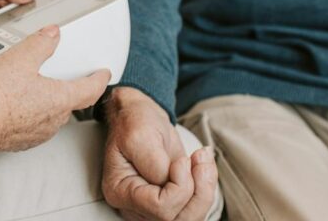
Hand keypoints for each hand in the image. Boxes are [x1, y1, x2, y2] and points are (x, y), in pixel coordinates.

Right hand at [0, 25, 108, 154]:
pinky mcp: (19, 141)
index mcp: (60, 100)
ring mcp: (36, 134)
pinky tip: (15, 104)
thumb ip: (41, 42)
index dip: (99, 79)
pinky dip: (29, 114)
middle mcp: (52, 121)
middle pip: (70, 103)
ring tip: (33, 87)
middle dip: (69, 89)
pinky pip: (32, 126)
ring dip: (47, 102)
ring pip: (51, 115)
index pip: (90, 90)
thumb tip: (53, 33)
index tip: (104, 74)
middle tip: (64, 76)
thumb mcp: (21, 57)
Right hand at [102, 87, 217, 220]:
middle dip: (198, 192)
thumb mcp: (140, 136)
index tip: (181, 161)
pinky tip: (203, 166)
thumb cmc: (135, 121)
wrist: (142, 116)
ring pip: (190, 217)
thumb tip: (173, 181)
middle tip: (199, 161)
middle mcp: (136, 206)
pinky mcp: (172, 200)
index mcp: (121, 192)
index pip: (159, 208)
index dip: (179, 187)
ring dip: (205, 189)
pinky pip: (196, 207)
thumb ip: (155, 164)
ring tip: (203, 161)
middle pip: (177, 219)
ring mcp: (154, 206)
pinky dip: (206, 187)